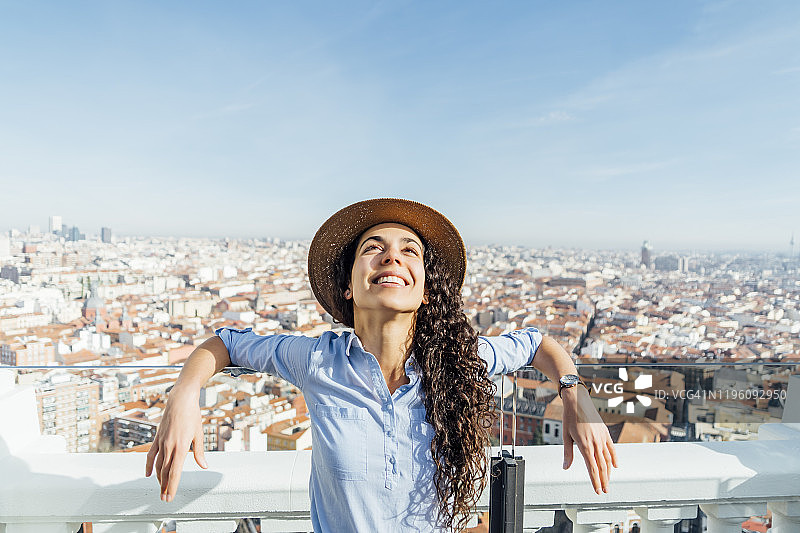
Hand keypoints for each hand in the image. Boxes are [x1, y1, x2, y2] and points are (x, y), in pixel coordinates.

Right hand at [145, 385, 207, 501]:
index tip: (169, 497)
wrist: (180, 400)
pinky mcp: (157, 438)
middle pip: (165, 472)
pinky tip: (149, 474)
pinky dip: (149, 465)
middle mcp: (169, 446)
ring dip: (159, 479)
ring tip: (161, 489)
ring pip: (158, 465)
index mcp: (181, 447)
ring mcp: (162, 442)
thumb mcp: (198, 434)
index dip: (172, 486)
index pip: (175, 472)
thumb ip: (199, 452)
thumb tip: (203, 465)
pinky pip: (151, 455)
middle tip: (165, 498)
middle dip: (165, 487)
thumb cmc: (192, 415)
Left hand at [560, 386, 617, 493]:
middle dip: (604, 480)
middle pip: (602, 466)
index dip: (595, 481)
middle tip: (605, 491)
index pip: (592, 468)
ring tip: (608, 482)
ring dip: (609, 472)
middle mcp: (595, 443)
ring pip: (608, 459)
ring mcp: (602, 438)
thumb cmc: (570, 417)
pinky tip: (615, 466)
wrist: (578, 401)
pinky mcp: (605, 433)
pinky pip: (612, 448)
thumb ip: (568, 453)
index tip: (597, 491)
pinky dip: (614, 458)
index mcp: (584, 445)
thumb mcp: (566, 436)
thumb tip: (565, 467)